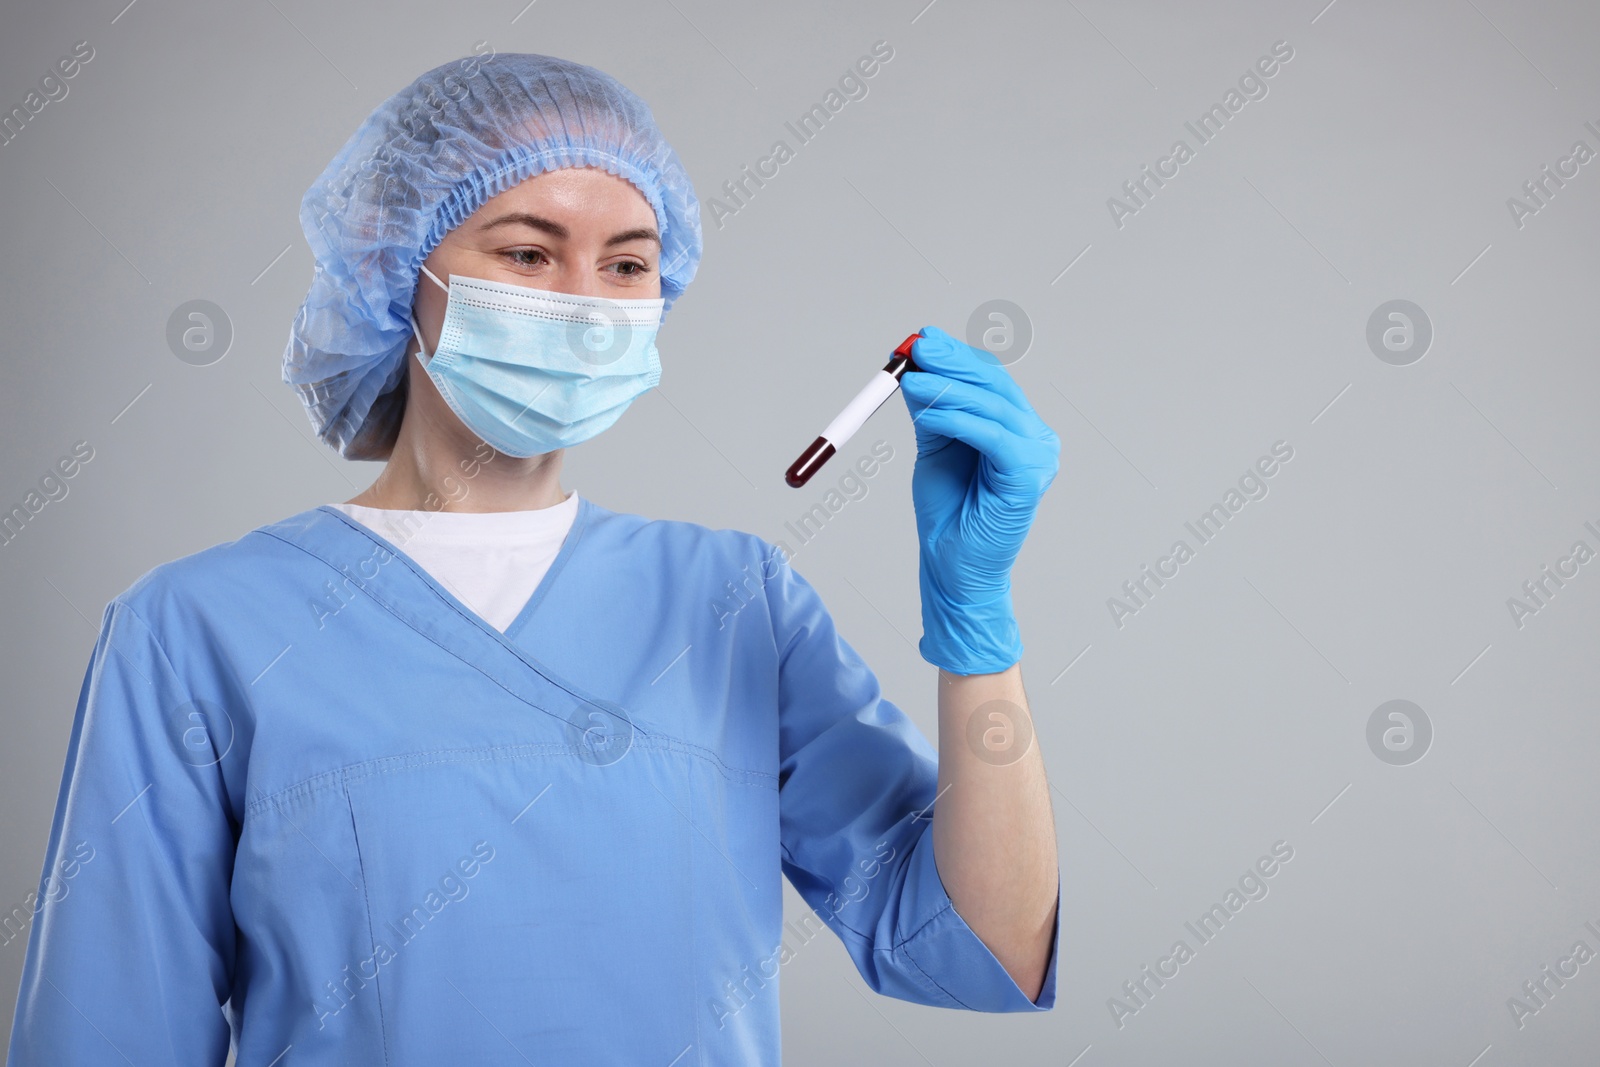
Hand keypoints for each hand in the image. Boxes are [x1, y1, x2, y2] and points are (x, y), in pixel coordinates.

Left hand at [898, 325, 1059, 674]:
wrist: (952, 567)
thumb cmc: (947, 512)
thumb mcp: (934, 447)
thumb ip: (932, 410)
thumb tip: (915, 366)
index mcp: (1017, 429)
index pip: (990, 380)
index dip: (956, 357)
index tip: (921, 340)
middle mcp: (1036, 438)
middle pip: (995, 385)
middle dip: (953, 363)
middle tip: (916, 349)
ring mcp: (1039, 456)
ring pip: (992, 407)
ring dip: (947, 389)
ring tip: (909, 381)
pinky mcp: (1030, 476)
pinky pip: (992, 436)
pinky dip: (958, 420)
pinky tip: (929, 413)